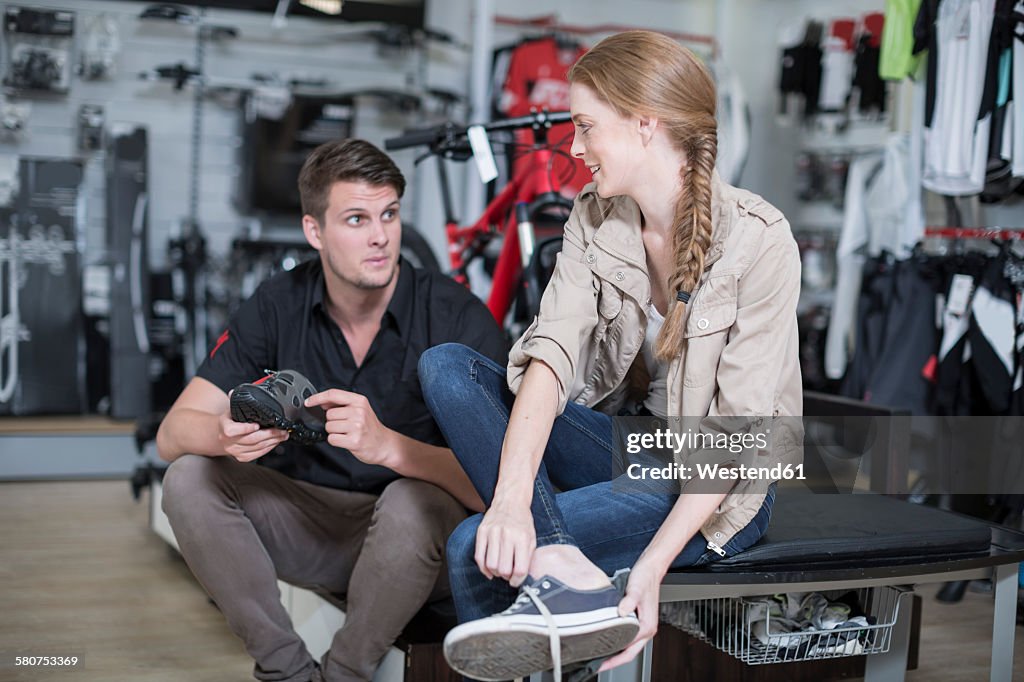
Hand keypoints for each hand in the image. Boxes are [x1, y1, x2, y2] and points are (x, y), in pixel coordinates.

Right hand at [218, 404, 287, 461]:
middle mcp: (228, 441)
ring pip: (257, 447)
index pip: (232, 430)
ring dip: (273, 441)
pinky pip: (258, 454)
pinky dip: (269, 448)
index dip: (245, 428)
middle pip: (251, 439)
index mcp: (224, 427)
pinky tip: (275, 441)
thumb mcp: (230, 409)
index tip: (257, 425)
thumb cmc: (230, 421)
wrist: (222, 435)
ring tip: (283, 435)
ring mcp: (235, 451)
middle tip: (281, 430)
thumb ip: (234, 401)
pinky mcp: (242, 457)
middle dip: (269, 434)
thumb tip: (234, 392)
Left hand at [305, 389, 394, 465]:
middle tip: (345, 426)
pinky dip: (336, 441)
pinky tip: (346, 441)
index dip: (318, 398)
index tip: (308, 402)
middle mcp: (359, 411)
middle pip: (328, 414)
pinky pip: (332, 439)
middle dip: (332, 422)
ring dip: (334, 432)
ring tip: (347, 433)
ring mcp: (357, 426)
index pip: (333, 394)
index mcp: (359, 401)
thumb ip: (343, 404)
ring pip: (329, 427)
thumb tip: (322, 403)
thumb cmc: (370, 428)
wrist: (384, 444)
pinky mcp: (354, 440)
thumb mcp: (360, 409)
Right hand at [475, 501, 535, 586]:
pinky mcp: (481, 531)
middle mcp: (507, 535)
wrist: (510, 500)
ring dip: (496, 573)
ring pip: (491, 565)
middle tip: (508, 575)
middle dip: (506, 577)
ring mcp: (492, 532)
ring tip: (500, 570)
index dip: (518, 581)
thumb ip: (528, 558)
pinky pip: (479, 557)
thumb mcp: (532, 538)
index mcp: (522, 538)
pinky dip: (483, 568)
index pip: (520, 569)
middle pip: (504, 570)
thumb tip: (520, 578)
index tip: (516, 581)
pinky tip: (489, 570)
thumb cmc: (522, 521)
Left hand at [598, 555, 663, 671]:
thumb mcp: (636, 588)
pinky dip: (618, 642)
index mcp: (647, 626)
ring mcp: (643, 625)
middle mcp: (646, 629)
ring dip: (616, 652)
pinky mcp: (639, 620)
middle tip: (597, 665)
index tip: (601, 665)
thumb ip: (629, 601)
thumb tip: (621, 612)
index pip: (630, 651)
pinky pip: (628, 637)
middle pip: (630, 653)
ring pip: (629, 646)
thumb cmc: (645, 578)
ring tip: (600, 656)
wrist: (651, 569)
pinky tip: (608, 640)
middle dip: (614, 661)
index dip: (615, 660)